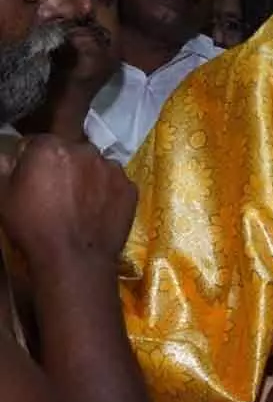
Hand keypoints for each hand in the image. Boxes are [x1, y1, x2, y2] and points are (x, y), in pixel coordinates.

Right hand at [0, 135, 135, 277]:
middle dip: (62, 165)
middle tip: (55, 191)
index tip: (31, 178)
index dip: (31, 160)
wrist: (74, 258)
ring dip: (87, 176)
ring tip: (78, 202)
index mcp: (50, 146)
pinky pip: (114, 183)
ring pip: (95, 165)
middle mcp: (86, 149)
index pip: (37, 143)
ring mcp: (112, 168)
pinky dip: (106, 191)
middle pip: (70, 151)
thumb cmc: (33, 225)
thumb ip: (4, 164)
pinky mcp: (130, 187)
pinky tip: (97, 210)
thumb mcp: (3, 194)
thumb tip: (10, 153)